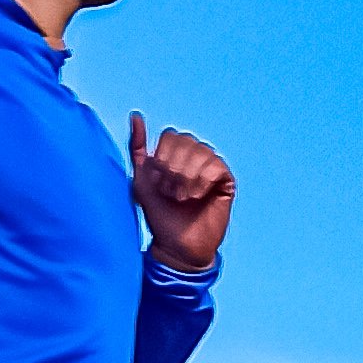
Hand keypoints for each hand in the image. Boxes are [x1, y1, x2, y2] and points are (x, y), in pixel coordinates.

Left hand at [128, 115, 233, 271]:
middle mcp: (194, 157)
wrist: (177, 246)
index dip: (162, 159)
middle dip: (173, 168)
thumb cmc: (158, 215)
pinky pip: (216, 166)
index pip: (170, 136)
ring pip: (201, 152)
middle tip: (170, 193)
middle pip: (185, 141)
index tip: (158, 184)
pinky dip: (203, 181)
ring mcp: (211, 168)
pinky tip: (197, 196)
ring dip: (187, 176)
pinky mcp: (226, 182)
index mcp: (175, 154)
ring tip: (182, 197)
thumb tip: (136, 115)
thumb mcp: (140, 180)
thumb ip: (137, 148)